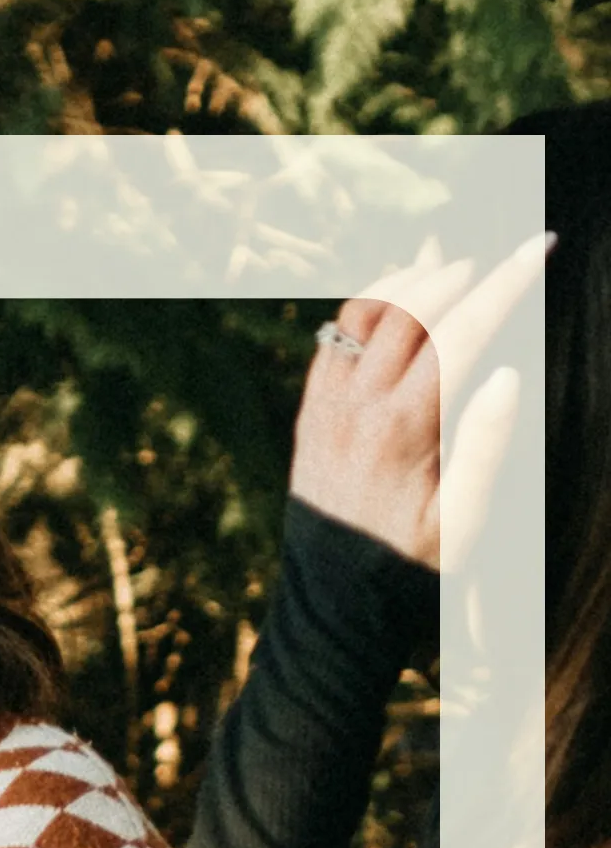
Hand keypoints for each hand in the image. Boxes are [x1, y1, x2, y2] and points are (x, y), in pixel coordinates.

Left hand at [289, 231, 552, 571]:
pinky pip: (332, 339)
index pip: (460, 331)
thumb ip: (486, 446)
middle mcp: (358, 407)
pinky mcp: (310, 412)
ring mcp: (327, 406)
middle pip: (410, 307)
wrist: (335, 598)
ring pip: (363, 313)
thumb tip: (509, 374)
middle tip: (495, 261)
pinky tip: (396, 297)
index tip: (537, 250)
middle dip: (459, 272)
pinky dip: (366, 305)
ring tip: (448, 262)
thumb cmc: (410, 564)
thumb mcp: (463, 521)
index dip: (504, 283)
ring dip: (408, 279)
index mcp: (405, 429)